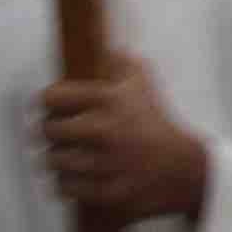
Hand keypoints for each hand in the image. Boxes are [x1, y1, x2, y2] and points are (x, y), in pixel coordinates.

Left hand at [39, 60, 211, 227]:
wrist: (183, 169)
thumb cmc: (156, 123)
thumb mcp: (142, 83)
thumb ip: (119, 60)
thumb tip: (102, 39)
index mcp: (110, 100)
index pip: (52, 97)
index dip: (48, 102)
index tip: (52, 107)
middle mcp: (105, 131)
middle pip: (48, 130)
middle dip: (50, 131)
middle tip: (56, 133)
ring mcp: (106, 164)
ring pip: (53, 161)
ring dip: (56, 158)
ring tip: (65, 155)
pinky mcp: (107, 192)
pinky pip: (65, 187)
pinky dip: (65, 182)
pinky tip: (75, 175)